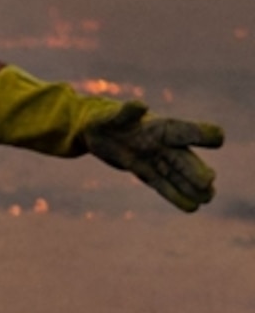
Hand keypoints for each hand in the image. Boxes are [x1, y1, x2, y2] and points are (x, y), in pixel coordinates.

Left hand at [85, 104, 222, 212]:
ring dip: (191, 187)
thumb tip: (140, 105)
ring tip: (208, 198)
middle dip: (195, 170)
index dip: (201, 133)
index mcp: (160, 127)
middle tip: (209, 183)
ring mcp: (155, 158)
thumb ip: (127, 112)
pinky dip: (175, 196)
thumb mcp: (112, 116)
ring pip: (177, 175)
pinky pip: (161, 185)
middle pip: (183, 159)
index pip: (185, 130)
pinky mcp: (144, 171)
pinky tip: (192, 207)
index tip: (218, 139)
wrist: (93, 129)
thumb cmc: (106, 117)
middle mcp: (162, 144)